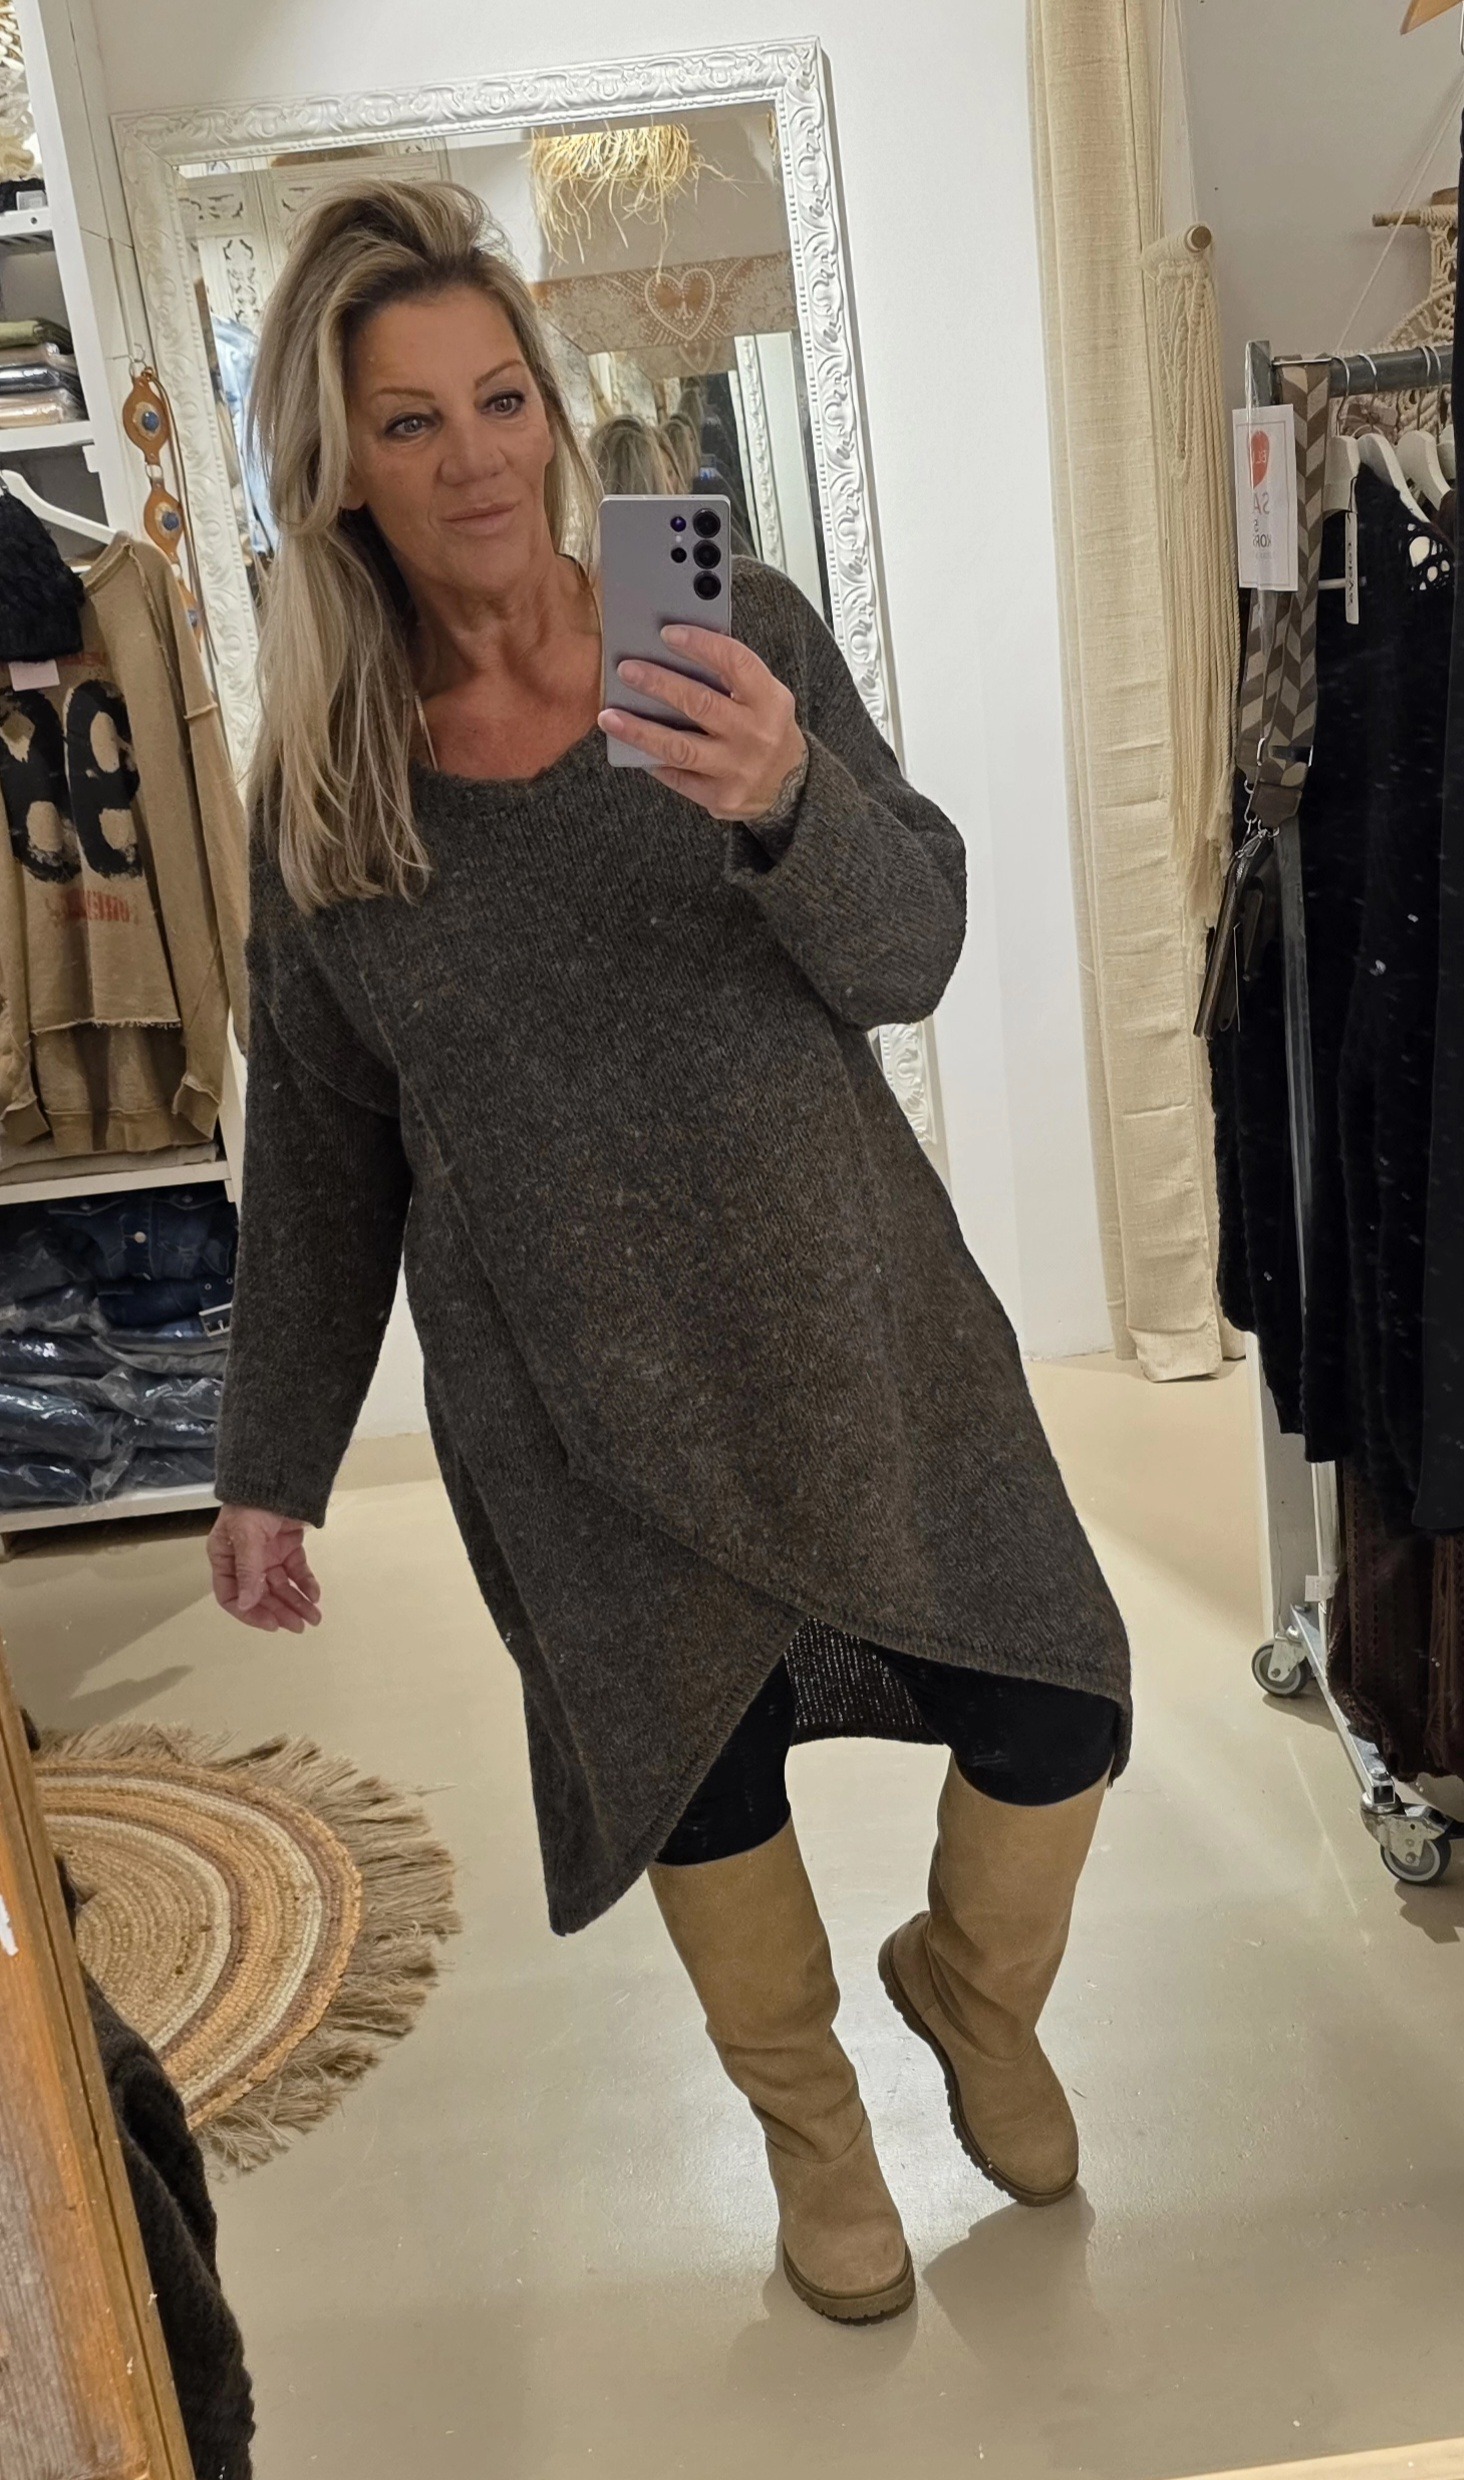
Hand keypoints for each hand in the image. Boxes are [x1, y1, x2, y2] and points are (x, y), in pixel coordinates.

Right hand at [208, 1505, 322, 1633]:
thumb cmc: (254, 1503)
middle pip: (261, 1595)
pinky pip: (297, 1571)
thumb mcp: (246, 1536)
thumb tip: (246, 1604)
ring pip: (281, 1586)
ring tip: (315, 1618)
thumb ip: (248, 1571)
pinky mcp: (288, 1546)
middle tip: (300, 1626)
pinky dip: (306, 1583)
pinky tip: (315, 1595)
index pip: (231, 1595)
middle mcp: (244, 1560)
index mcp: (224, 1557)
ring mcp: (267, 1553)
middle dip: (281, 1611)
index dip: (250, 1612)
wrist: (280, 1474)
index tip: (271, 1623)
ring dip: (297, 1602)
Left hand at [599, 624, 807, 821]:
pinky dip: (653, 760)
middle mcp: (756, 734)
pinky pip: (678, 777)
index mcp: (770, 700)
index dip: (701, 644)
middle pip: (700, 704)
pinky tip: (632, 747)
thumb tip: (673, 652)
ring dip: (640, 730)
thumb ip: (730, 677)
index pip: (736, 663)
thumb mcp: (764, 697)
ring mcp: (738, 769)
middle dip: (658, 684)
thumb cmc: (766, 728)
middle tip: (626, 670)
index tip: (667, 633)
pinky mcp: (721, 797)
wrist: (791, 786)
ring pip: (680, 747)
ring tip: (609, 716)